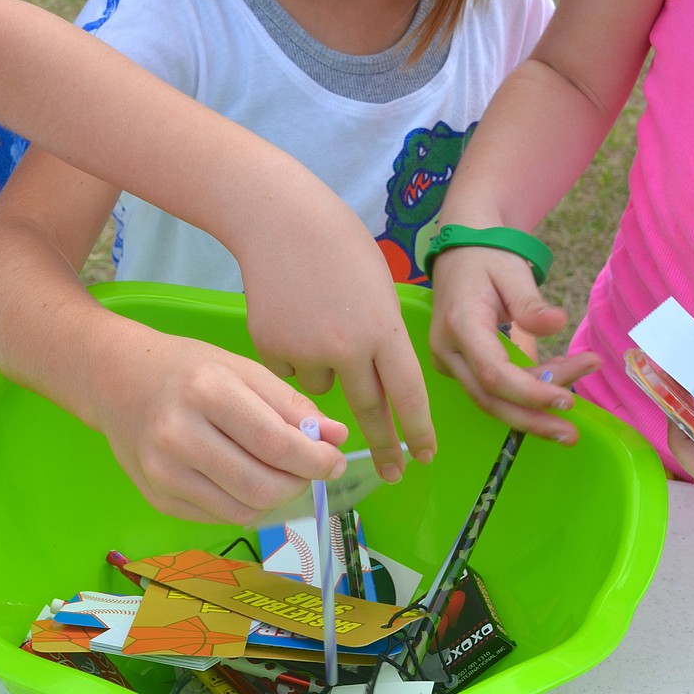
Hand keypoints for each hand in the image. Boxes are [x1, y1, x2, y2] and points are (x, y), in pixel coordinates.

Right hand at [91, 324, 349, 523]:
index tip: (336, 460)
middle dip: (300, 483)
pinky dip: (245, 504)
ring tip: (281, 473)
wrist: (117, 380)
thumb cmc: (188, 368)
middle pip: (262, 486)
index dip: (315, 460)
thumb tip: (336, 439)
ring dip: (276, 497)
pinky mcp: (157, 498)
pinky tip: (246, 478)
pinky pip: (219, 516)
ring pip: (244, 510)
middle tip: (311, 468)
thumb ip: (290, 405)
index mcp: (206, 392)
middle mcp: (179, 436)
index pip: (275, 445)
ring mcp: (163, 473)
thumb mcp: (242, 369)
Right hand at [240, 207, 435, 482]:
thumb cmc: (338, 245)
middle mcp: (347, 349)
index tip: (424, 457)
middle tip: (392, 474)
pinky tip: (290, 315)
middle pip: (368, 411)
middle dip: (383, 446)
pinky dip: (292, 353)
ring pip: (322, 387)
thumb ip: (382, 337)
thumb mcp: (378, 289)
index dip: (417, 431)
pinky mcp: (270, 349)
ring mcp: (305, 351)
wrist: (278, 219)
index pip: (408, 395)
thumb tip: (379, 383)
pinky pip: (289, 371)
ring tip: (317, 319)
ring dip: (325, 370)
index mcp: (383, 330)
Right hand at [428, 245, 599, 441]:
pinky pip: (490, 389)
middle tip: (572, 435)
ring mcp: (449, 361)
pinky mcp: (458, 366)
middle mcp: (447, 349)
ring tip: (573, 410)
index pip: (493, 373)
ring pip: (490, 399)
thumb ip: (531, 302)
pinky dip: (524, 394)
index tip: (567, 400)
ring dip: (532, 410)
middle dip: (532, 420)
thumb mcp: (512, 271)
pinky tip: (556, 389)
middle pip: (489, 398)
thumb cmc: (488, 258)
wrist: (459, 253)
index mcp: (460, 324)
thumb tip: (558, 324)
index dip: (529, 393)